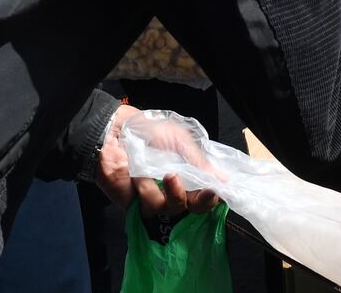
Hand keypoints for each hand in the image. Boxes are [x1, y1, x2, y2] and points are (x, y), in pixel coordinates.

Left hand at [96, 106, 219, 218]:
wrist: (116, 130)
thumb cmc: (149, 131)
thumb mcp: (180, 140)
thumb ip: (199, 162)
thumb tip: (224, 180)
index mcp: (188, 175)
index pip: (206, 194)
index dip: (214, 197)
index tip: (219, 191)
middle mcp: (173, 190)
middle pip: (193, 209)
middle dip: (201, 202)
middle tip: (206, 191)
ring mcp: (154, 198)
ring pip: (172, 210)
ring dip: (173, 194)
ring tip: (169, 174)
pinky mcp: (134, 205)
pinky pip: (148, 208)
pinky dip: (148, 192)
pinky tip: (144, 176)